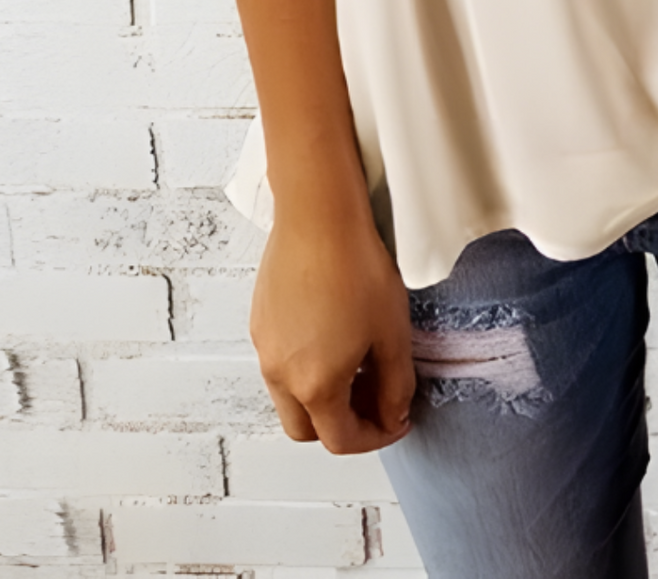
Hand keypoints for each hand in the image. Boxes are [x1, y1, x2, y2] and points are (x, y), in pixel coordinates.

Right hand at [250, 204, 415, 454]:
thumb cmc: (356, 268)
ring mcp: (264, 346)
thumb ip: (396, 386)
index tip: (397, 419)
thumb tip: (394, 414)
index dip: (376, 436)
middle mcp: (280, 374)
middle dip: (342, 425)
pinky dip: (304, 367)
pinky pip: (278, 362)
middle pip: (306, 429)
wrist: (319, 217)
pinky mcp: (260, 320)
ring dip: (321, 396)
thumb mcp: (393, 334)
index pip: (341, 440)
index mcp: (314, 386)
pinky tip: (332, 334)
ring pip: (288, 396)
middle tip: (375, 399)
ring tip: (356, 363)